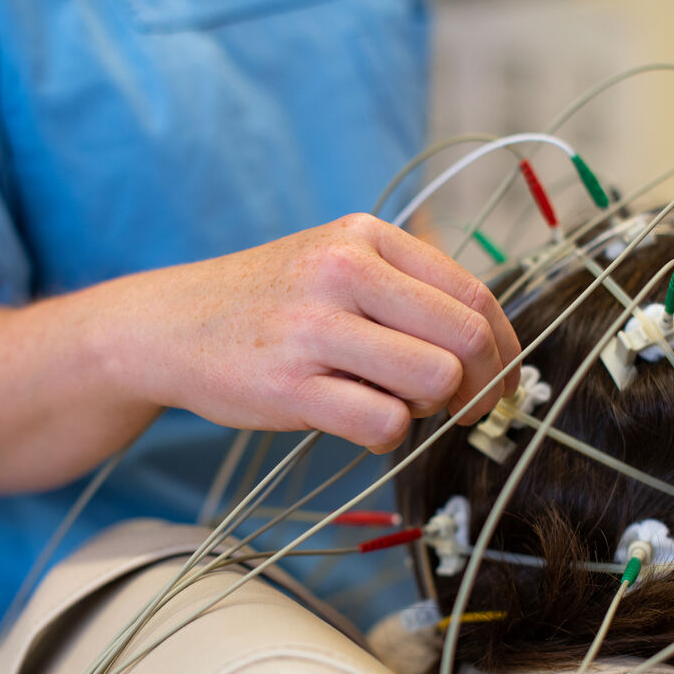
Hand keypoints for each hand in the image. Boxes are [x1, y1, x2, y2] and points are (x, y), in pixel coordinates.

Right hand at [125, 213, 520, 452]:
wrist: (169, 324)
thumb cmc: (267, 304)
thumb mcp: (334, 262)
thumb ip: (405, 288)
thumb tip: (491, 344)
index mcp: (364, 237)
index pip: (472, 294)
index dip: (504, 348)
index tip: (501, 380)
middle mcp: (343, 271)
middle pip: (466, 337)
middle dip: (483, 385)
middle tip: (469, 409)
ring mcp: (314, 328)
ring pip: (434, 380)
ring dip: (428, 408)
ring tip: (392, 403)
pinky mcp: (290, 386)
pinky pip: (385, 425)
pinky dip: (387, 436)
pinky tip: (357, 421)